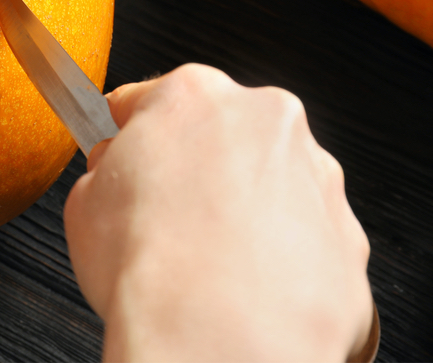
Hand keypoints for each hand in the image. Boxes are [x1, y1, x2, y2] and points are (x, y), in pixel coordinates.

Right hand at [64, 64, 372, 361]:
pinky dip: (281, 262)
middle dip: (198, 169)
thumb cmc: (150, 268)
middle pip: (224, 135)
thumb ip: (109, 169)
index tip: (122, 154)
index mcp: (195, 95)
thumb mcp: (84, 200)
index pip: (151, 99)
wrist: (216, 339)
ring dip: (246, 213)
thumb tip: (117, 174)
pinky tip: (246, 292)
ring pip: (273, 185)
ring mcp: (318, 178)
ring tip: (209, 265)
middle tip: (165, 218)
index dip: (129, 133)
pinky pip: (307, 242)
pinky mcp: (349, 239)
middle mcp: (267, 122)